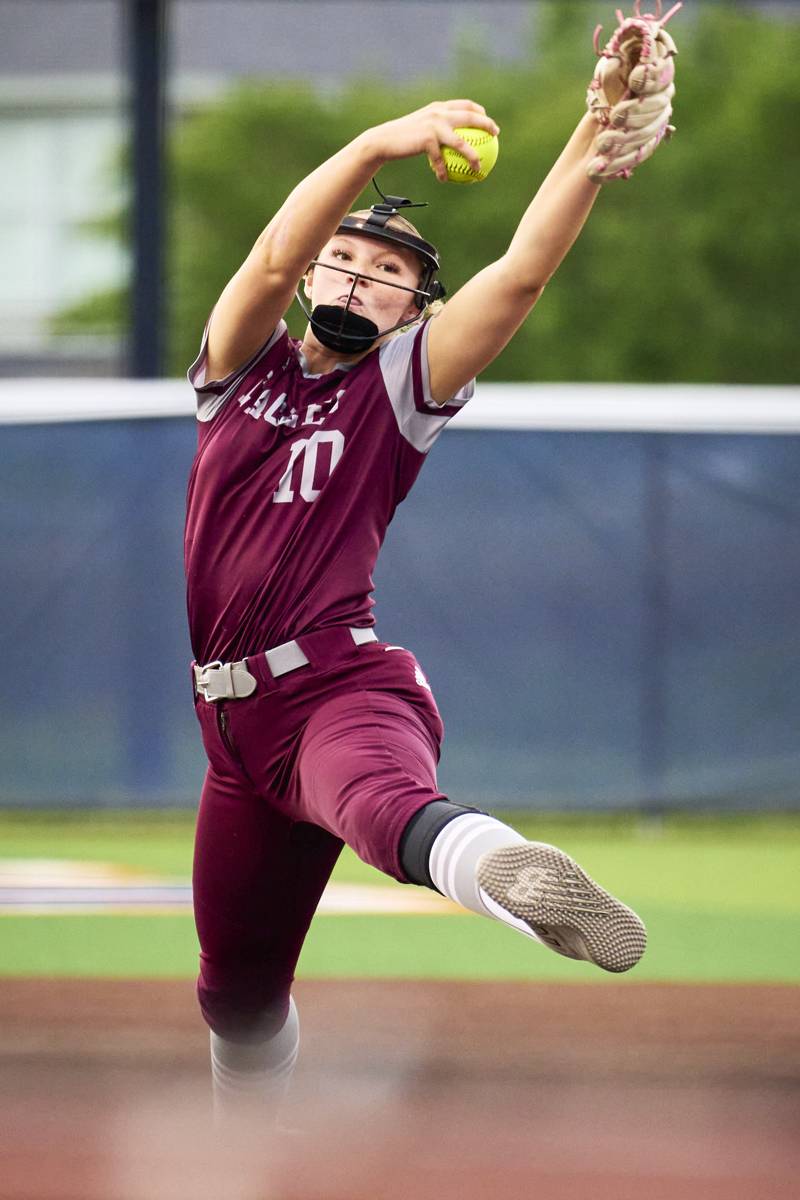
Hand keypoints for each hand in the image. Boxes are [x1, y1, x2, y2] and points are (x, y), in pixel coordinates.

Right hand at [366, 100, 499, 181]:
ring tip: (478, 167)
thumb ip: (436, 129)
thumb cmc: (403, 139)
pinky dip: (443, 171)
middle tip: (496, 135)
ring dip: (472, 156)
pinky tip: (445, 179)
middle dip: (487, 124)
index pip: (465, 105)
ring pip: (461, 142)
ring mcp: (434, 125)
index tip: (489, 122)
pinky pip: (441, 160)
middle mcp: (439, 113)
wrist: (384, 140)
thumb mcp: (421, 128)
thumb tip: (450, 141)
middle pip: (470, 116)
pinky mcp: (428, 139)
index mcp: (439, 108)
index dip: (480, 112)